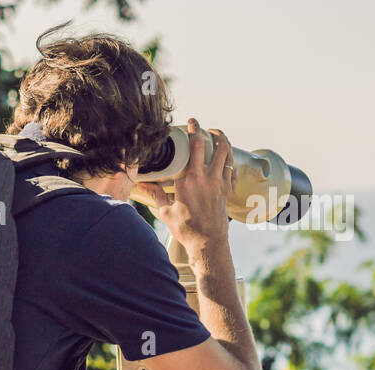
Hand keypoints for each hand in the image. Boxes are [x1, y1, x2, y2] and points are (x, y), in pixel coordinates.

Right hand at [136, 117, 235, 254]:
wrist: (207, 243)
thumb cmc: (185, 228)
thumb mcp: (165, 211)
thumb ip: (155, 194)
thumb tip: (141, 184)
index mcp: (189, 179)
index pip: (194, 146)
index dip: (193, 130)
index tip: (191, 121)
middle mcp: (207, 178)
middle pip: (214, 145)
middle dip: (209, 130)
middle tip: (201, 125)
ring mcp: (220, 184)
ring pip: (227, 154)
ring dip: (223, 141)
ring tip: (217, 136)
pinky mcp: (227, 191)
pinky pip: (233, 170)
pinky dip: (229, 161)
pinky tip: (224, 160)